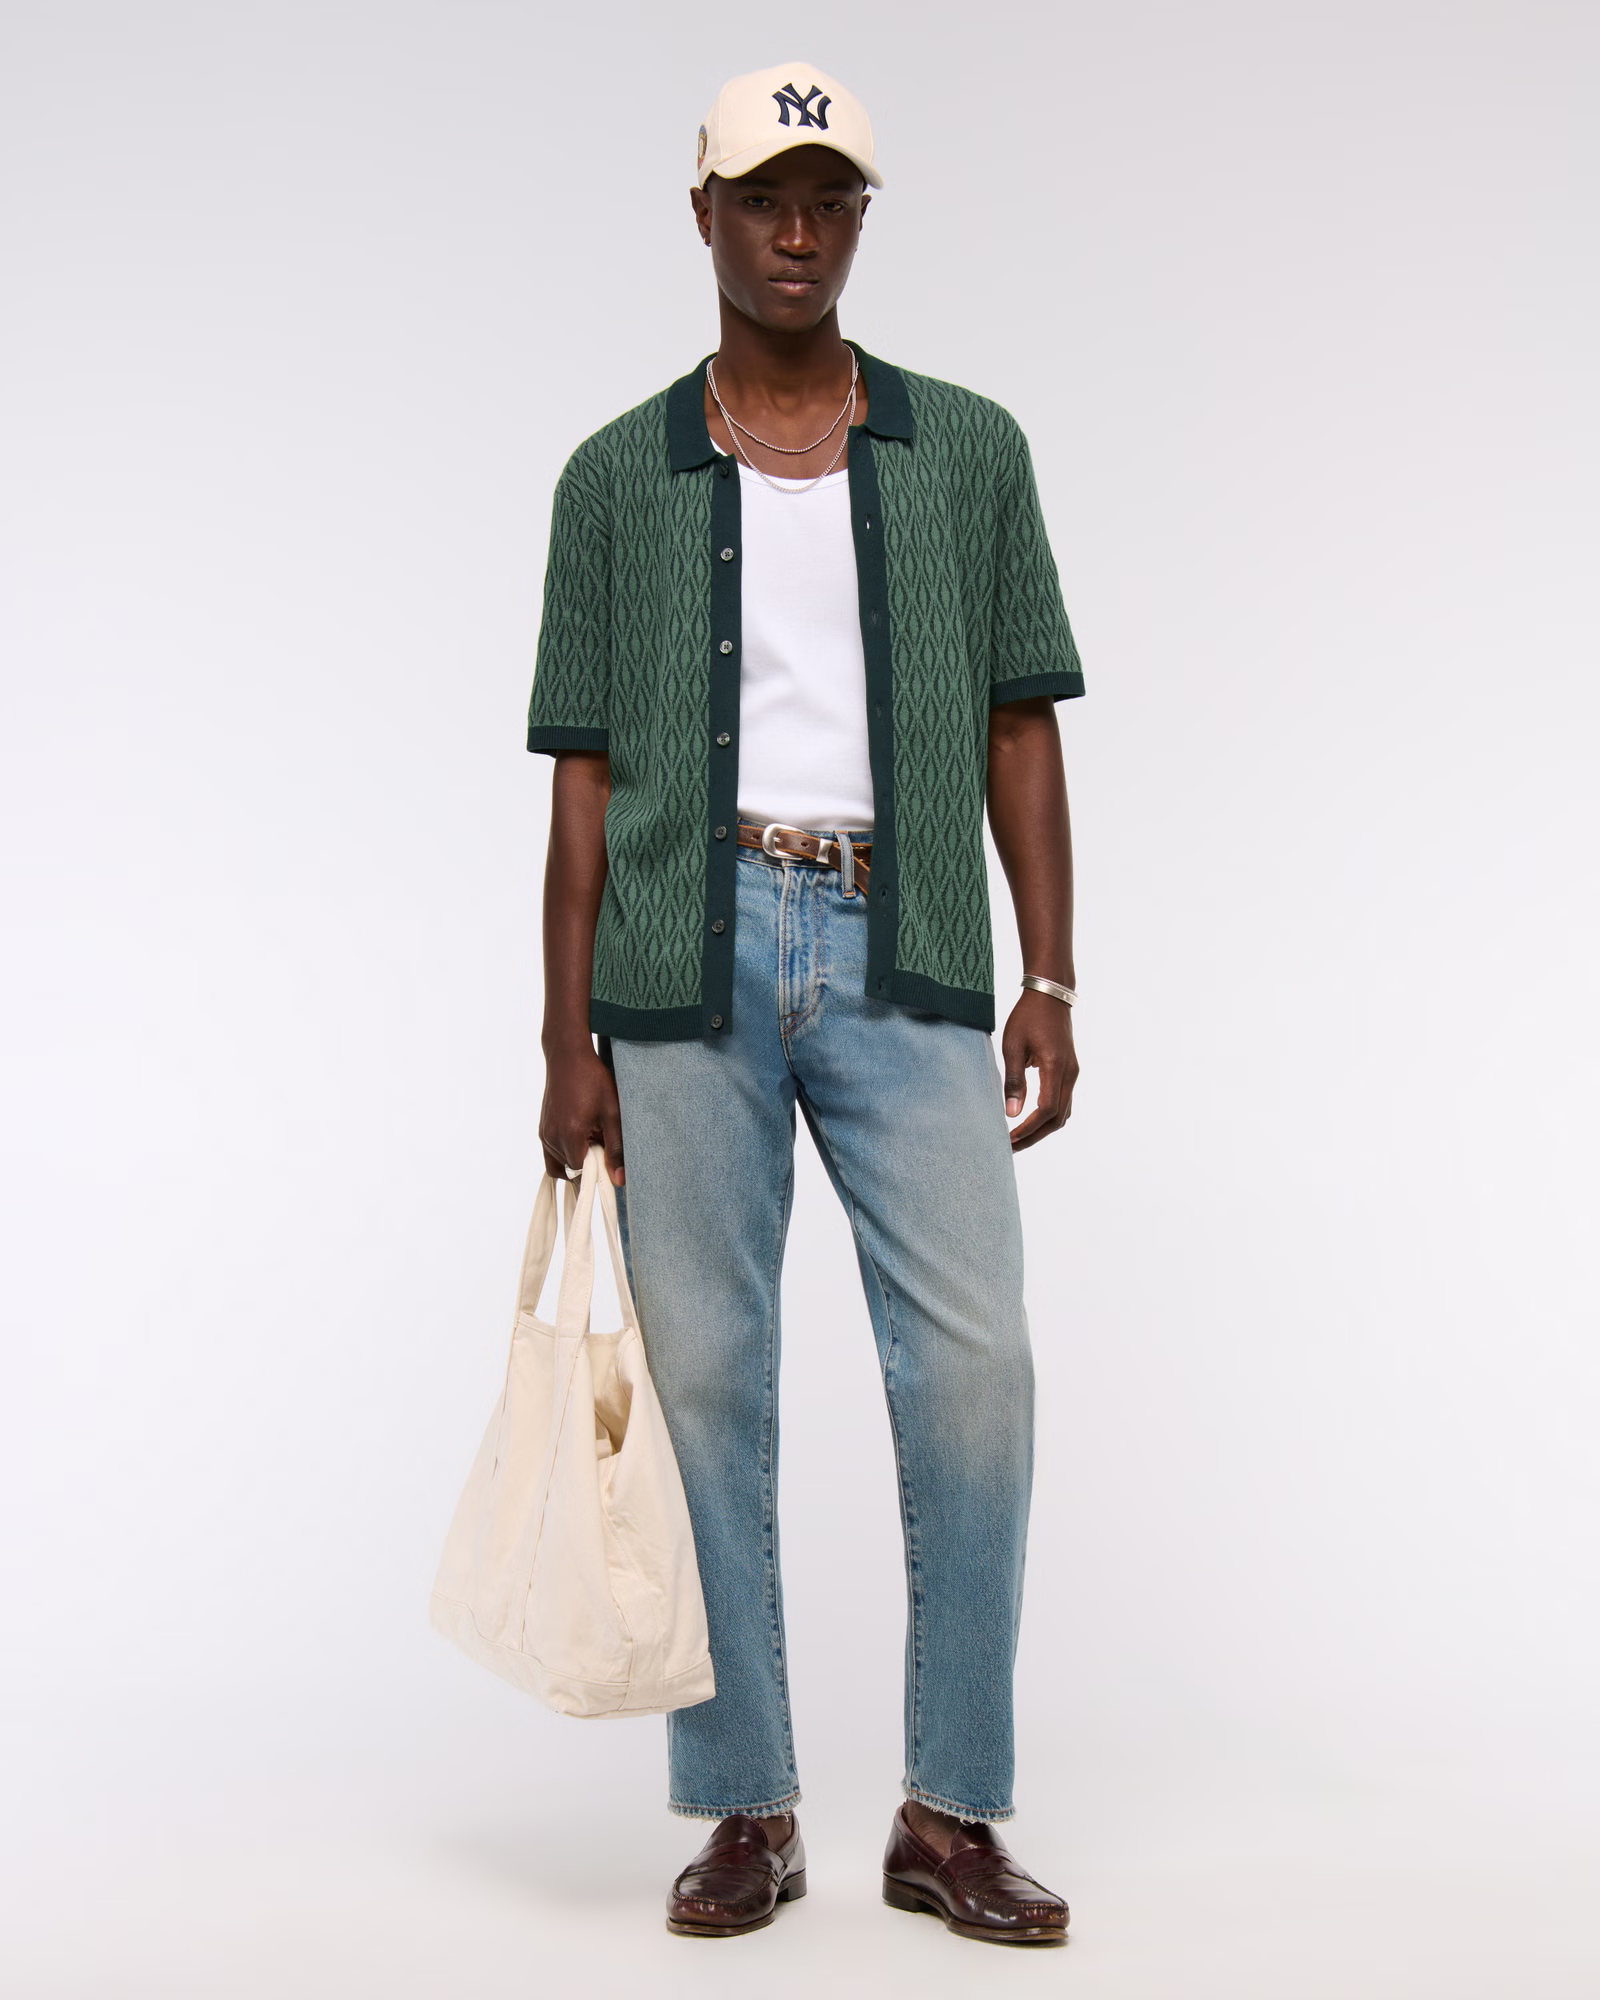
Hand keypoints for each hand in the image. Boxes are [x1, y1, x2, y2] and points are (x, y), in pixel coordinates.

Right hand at [538, 1039, 624, 1184]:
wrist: (567, 1056)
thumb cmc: (592, 1079)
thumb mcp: (611, 1113)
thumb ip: (615, 1149)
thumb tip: (619, 1179)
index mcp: (569, 1134)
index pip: (580, 1172)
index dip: (595, 1169)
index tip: (607, 1156)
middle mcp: (551, 1137)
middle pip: (569, 1170)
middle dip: (586, 1164)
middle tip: (600, 1143)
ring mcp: (544, 1133)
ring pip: (558, 1163)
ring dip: (575, 1158)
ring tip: (591, 1136)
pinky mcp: (542, 1128)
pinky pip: (551, 1152)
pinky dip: (566, 1151)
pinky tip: (581, 1133)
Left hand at [1001, 990, 1077, 1150]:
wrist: (1050, 995)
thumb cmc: (1028, 1016)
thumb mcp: (1013, 1046)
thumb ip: (1013, 1081)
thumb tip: (1012, 1114)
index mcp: (1055, 1067)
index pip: (1045, 1110)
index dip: (1028, 1129)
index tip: (1009, 1139)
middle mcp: (1069, 1074)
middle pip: (1057, 1119)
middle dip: (1034, 1136)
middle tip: (1011, 1147)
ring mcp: (1073, 1073)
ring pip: (1063, 1113)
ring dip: (1042, 1129)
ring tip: (1019, 1138)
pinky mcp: (1070, 1071)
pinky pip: (1063, 1102)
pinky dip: (1049, 1117)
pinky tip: (1030, 1120)